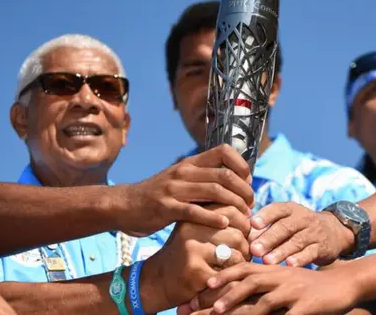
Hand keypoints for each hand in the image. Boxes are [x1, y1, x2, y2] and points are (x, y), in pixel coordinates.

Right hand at [120, 144, 254, 235]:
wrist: (124, 205)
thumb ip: (202, 178)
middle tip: (251, 204)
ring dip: (234, 204)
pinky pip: (194, 211)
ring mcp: (174, 189)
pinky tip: (224, 224)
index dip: (241, 165)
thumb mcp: (179, 179)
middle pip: (224, 174)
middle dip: (243, 190)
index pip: (223, 151)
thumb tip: (233, 180)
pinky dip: (212, 218)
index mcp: (189, 163)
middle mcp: (183, 172)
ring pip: (214, 191)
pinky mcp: (165, 207)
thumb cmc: (157, 195)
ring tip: (243, 216)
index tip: (248, 181)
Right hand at [141, 205, 250, 311]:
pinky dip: (232, 277)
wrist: (156, 280)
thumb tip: (250, 210)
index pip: (233, 210)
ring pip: (236, 252)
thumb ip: (218, 217)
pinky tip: (223, 277)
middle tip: (242, 254)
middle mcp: (191, 227)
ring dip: (242, 262)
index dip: (245, 223)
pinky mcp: (195, 270)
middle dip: (246, 246)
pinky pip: (229, 272)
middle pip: (238, 233)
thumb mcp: (196, 229)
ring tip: (234, 265)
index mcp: (194, 213)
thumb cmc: (185, 253)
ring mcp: (192, 249)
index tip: (243, 234)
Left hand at [187, 263, 354, 314]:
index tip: (201, 289)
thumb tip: (236, 294)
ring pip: (264, 301)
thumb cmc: (307, 284)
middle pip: (247, 283)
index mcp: (272, 270)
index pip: (242, 271)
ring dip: (241, 309)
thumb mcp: (283, 279)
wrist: (342, 283)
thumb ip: (261, 283)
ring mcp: (293, 291)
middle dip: (223, 295)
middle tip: (204, 308)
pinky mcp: (307, 306)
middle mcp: (279, 277)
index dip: (221, 278)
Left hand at [248, 202, 351, 266]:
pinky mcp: (322, 247)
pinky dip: (300, 259)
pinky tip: (289, 265)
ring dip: (281, 251)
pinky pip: (311, 252)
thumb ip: (265, 228)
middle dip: (269, 238)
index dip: (265, 216)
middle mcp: (303, 218)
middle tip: (254, 250)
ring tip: (267, 261)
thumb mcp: (285, 221)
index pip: (277, 209)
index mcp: (290, 209)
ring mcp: (314, 232)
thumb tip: (243, 237)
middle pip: (285, 227)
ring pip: (297, 241)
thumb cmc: (298, 227)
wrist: (334, 231)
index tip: (253, 224)